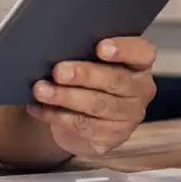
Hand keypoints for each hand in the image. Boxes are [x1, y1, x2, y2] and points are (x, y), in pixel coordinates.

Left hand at [26, 37, 157, 157]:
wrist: (83, 117)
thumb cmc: (87, 79)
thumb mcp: (90, 61)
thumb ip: (84, 51)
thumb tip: (57, 43)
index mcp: (138, 64)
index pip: (142, 53)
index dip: (124, 49)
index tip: (100, 47)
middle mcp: (140, 90)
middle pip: (116, 80)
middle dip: (85, 75)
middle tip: (59, 71)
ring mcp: (128, 117)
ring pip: (98, 105)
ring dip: (66, 97)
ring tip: (41, 90)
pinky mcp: (111, 137)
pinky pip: (83, 125)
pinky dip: (55, 115)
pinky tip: (38, 107)